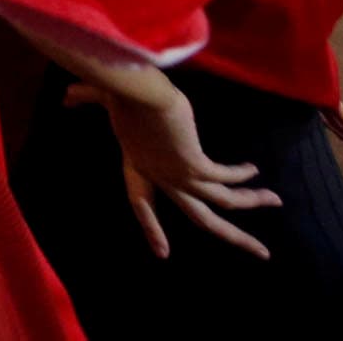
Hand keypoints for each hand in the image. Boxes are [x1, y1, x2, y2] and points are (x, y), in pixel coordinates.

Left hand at [70, 77, 277, 258]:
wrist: (136, 88)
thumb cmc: (121, 93)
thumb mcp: (105, 98)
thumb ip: (89, 96)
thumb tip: (66, 95)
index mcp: (136, 164)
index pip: (140, 202)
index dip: (151, 226)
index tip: (163, 254)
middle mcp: (160, 177)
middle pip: (201, 218)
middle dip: (235, 236)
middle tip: (262, 252)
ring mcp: (178, 175)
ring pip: (223, 202)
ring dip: (252, 201)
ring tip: (275, 200)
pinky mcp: (194, 166)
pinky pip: (225, 178)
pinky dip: (242, 175)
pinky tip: (253, 170)